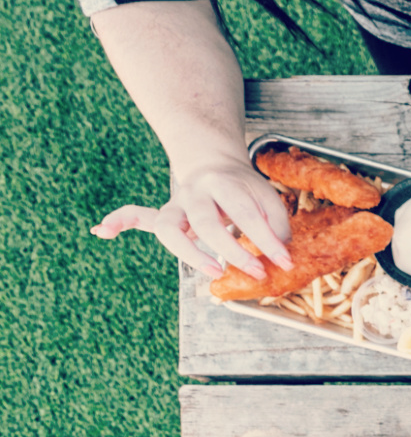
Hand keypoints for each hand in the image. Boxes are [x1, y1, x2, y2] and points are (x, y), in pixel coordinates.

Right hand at [92, 156, 291, 280]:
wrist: (216, 166)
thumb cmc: (245, 190)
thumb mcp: (268, 199)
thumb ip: (276, 225)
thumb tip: (280, 256)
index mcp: (226, 183)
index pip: (247, 214)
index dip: (268, 241)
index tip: (283, 262)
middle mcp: (195, 192)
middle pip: (206, 222)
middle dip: (231, 250)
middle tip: (254, 270)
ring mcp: (176, 203)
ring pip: (168, 226)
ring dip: (188, 252)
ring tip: (211, 270)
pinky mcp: (164, 215)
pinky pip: (136, 215)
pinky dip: (119, 221)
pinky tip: (102, 231)